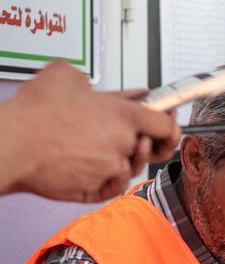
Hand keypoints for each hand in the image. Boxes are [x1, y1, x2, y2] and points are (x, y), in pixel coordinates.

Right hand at [3, 62, 180, 200]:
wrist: (11, 143)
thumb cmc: (34, 113)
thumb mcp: (66, 75)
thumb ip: (94, 82)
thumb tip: (103, 89)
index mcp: (123, 115)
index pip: (165, 124)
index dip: (170, 125)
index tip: (170, 124)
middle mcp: (123, 142)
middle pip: (150, 148)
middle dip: (143, 143)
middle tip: (135, 139)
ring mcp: (111, 168)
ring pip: (129, 168)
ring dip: (119, 159)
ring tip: (95, 148)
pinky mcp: (97, 188)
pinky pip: (113, 187)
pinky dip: (107, 179)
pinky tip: (93, 167)